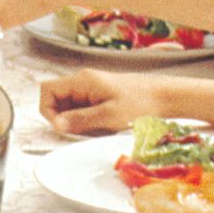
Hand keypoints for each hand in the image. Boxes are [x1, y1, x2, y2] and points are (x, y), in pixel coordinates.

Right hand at [39, 69, 158, 134]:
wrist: (165, 97)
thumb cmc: (141, 103)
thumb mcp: (108, 116)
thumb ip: (80, 120)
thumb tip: (56, 124)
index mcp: (82, 81)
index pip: (48, 91)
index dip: (48, 110)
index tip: (62, 126)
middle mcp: (83, 81)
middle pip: (57, 99)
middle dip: (63, 118)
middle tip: (80, 131)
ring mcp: (91, 88)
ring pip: (69, 106)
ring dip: (75, 120)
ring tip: (94, 129)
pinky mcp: (99, 96)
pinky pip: (82, 108)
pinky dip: (86, 120)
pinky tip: (101, 126)